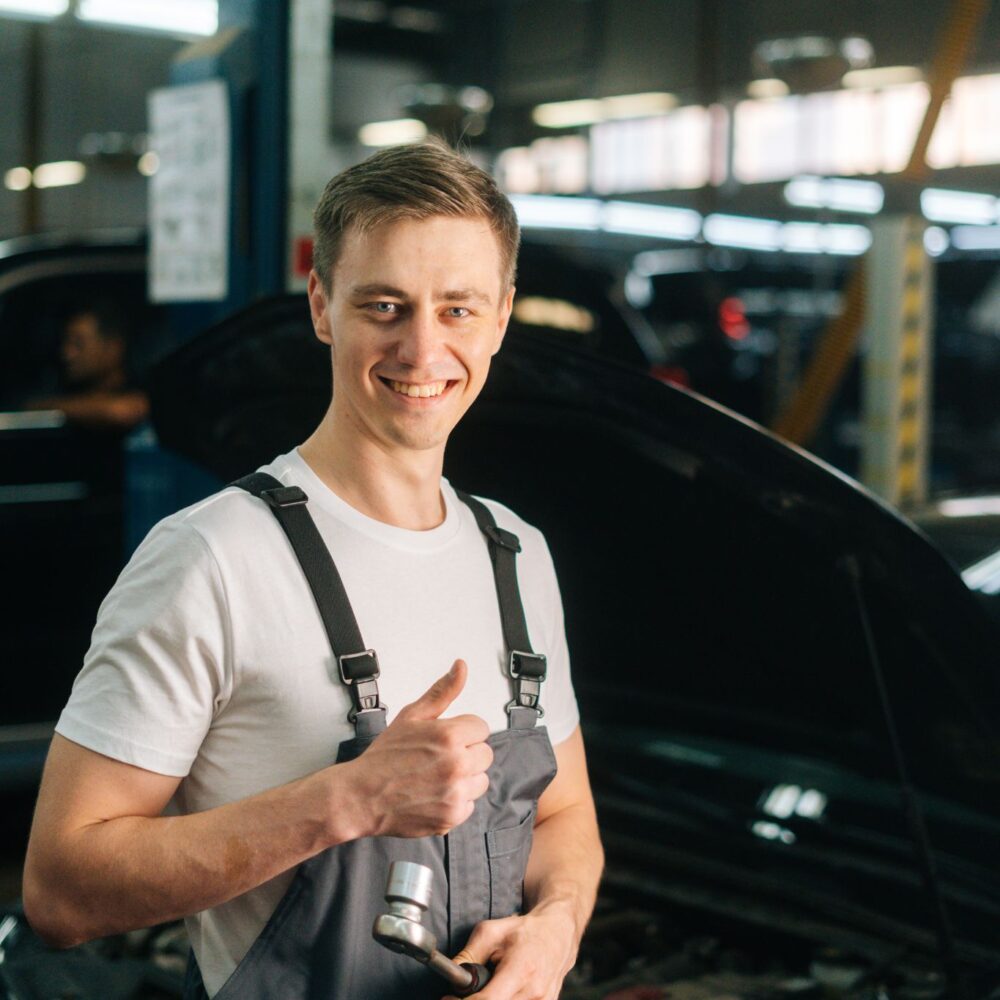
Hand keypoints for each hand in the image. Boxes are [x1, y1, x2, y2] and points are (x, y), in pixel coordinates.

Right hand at [344, 660, 491, 838]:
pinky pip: (470, 804)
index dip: (463, 731)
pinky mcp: (452, 816)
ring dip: (465, 778)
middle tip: (439, 757)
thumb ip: (442, 691)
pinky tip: (435, 793)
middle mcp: (457, 764)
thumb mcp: (412, 716)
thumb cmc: (384, 757)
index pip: (481, 728)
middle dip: (466, 753)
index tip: (446, 739)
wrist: (361, 796)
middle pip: (485, 754)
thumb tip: (461, 667)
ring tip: (437, 776)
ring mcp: (456, 793)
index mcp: (449, 736)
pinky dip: (456, 800)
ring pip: (481, 780)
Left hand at [444, 901, 579, 999]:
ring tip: (485, 991)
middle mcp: (535, 992)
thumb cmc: (524, 931)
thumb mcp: (491, 932)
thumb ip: (469, 955)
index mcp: (521, 969)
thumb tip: (451, 978)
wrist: (557, 934)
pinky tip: (500, 993)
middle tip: (463, 996)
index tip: (448, 998)